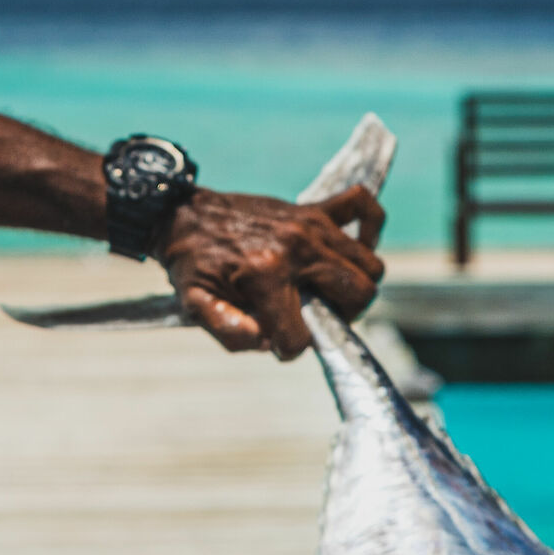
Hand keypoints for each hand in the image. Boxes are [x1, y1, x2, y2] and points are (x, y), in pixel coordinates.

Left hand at [158, 184, 385, 358]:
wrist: (184, 215)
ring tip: (329, 293)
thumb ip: (227, 330)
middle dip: (342, 318)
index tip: (277, 342)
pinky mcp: (314, 208)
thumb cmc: (192, 263)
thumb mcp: (194, 303)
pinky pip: (363, 206)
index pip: (301, 334)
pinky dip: (369, 230)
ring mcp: (311, 224)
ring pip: (369, 264)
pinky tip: (354, 248)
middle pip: (358, 294)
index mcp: (266, 274)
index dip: (290, 348)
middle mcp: (297, 247)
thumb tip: (266, 342)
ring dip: (357, 286)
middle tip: (314, 317)